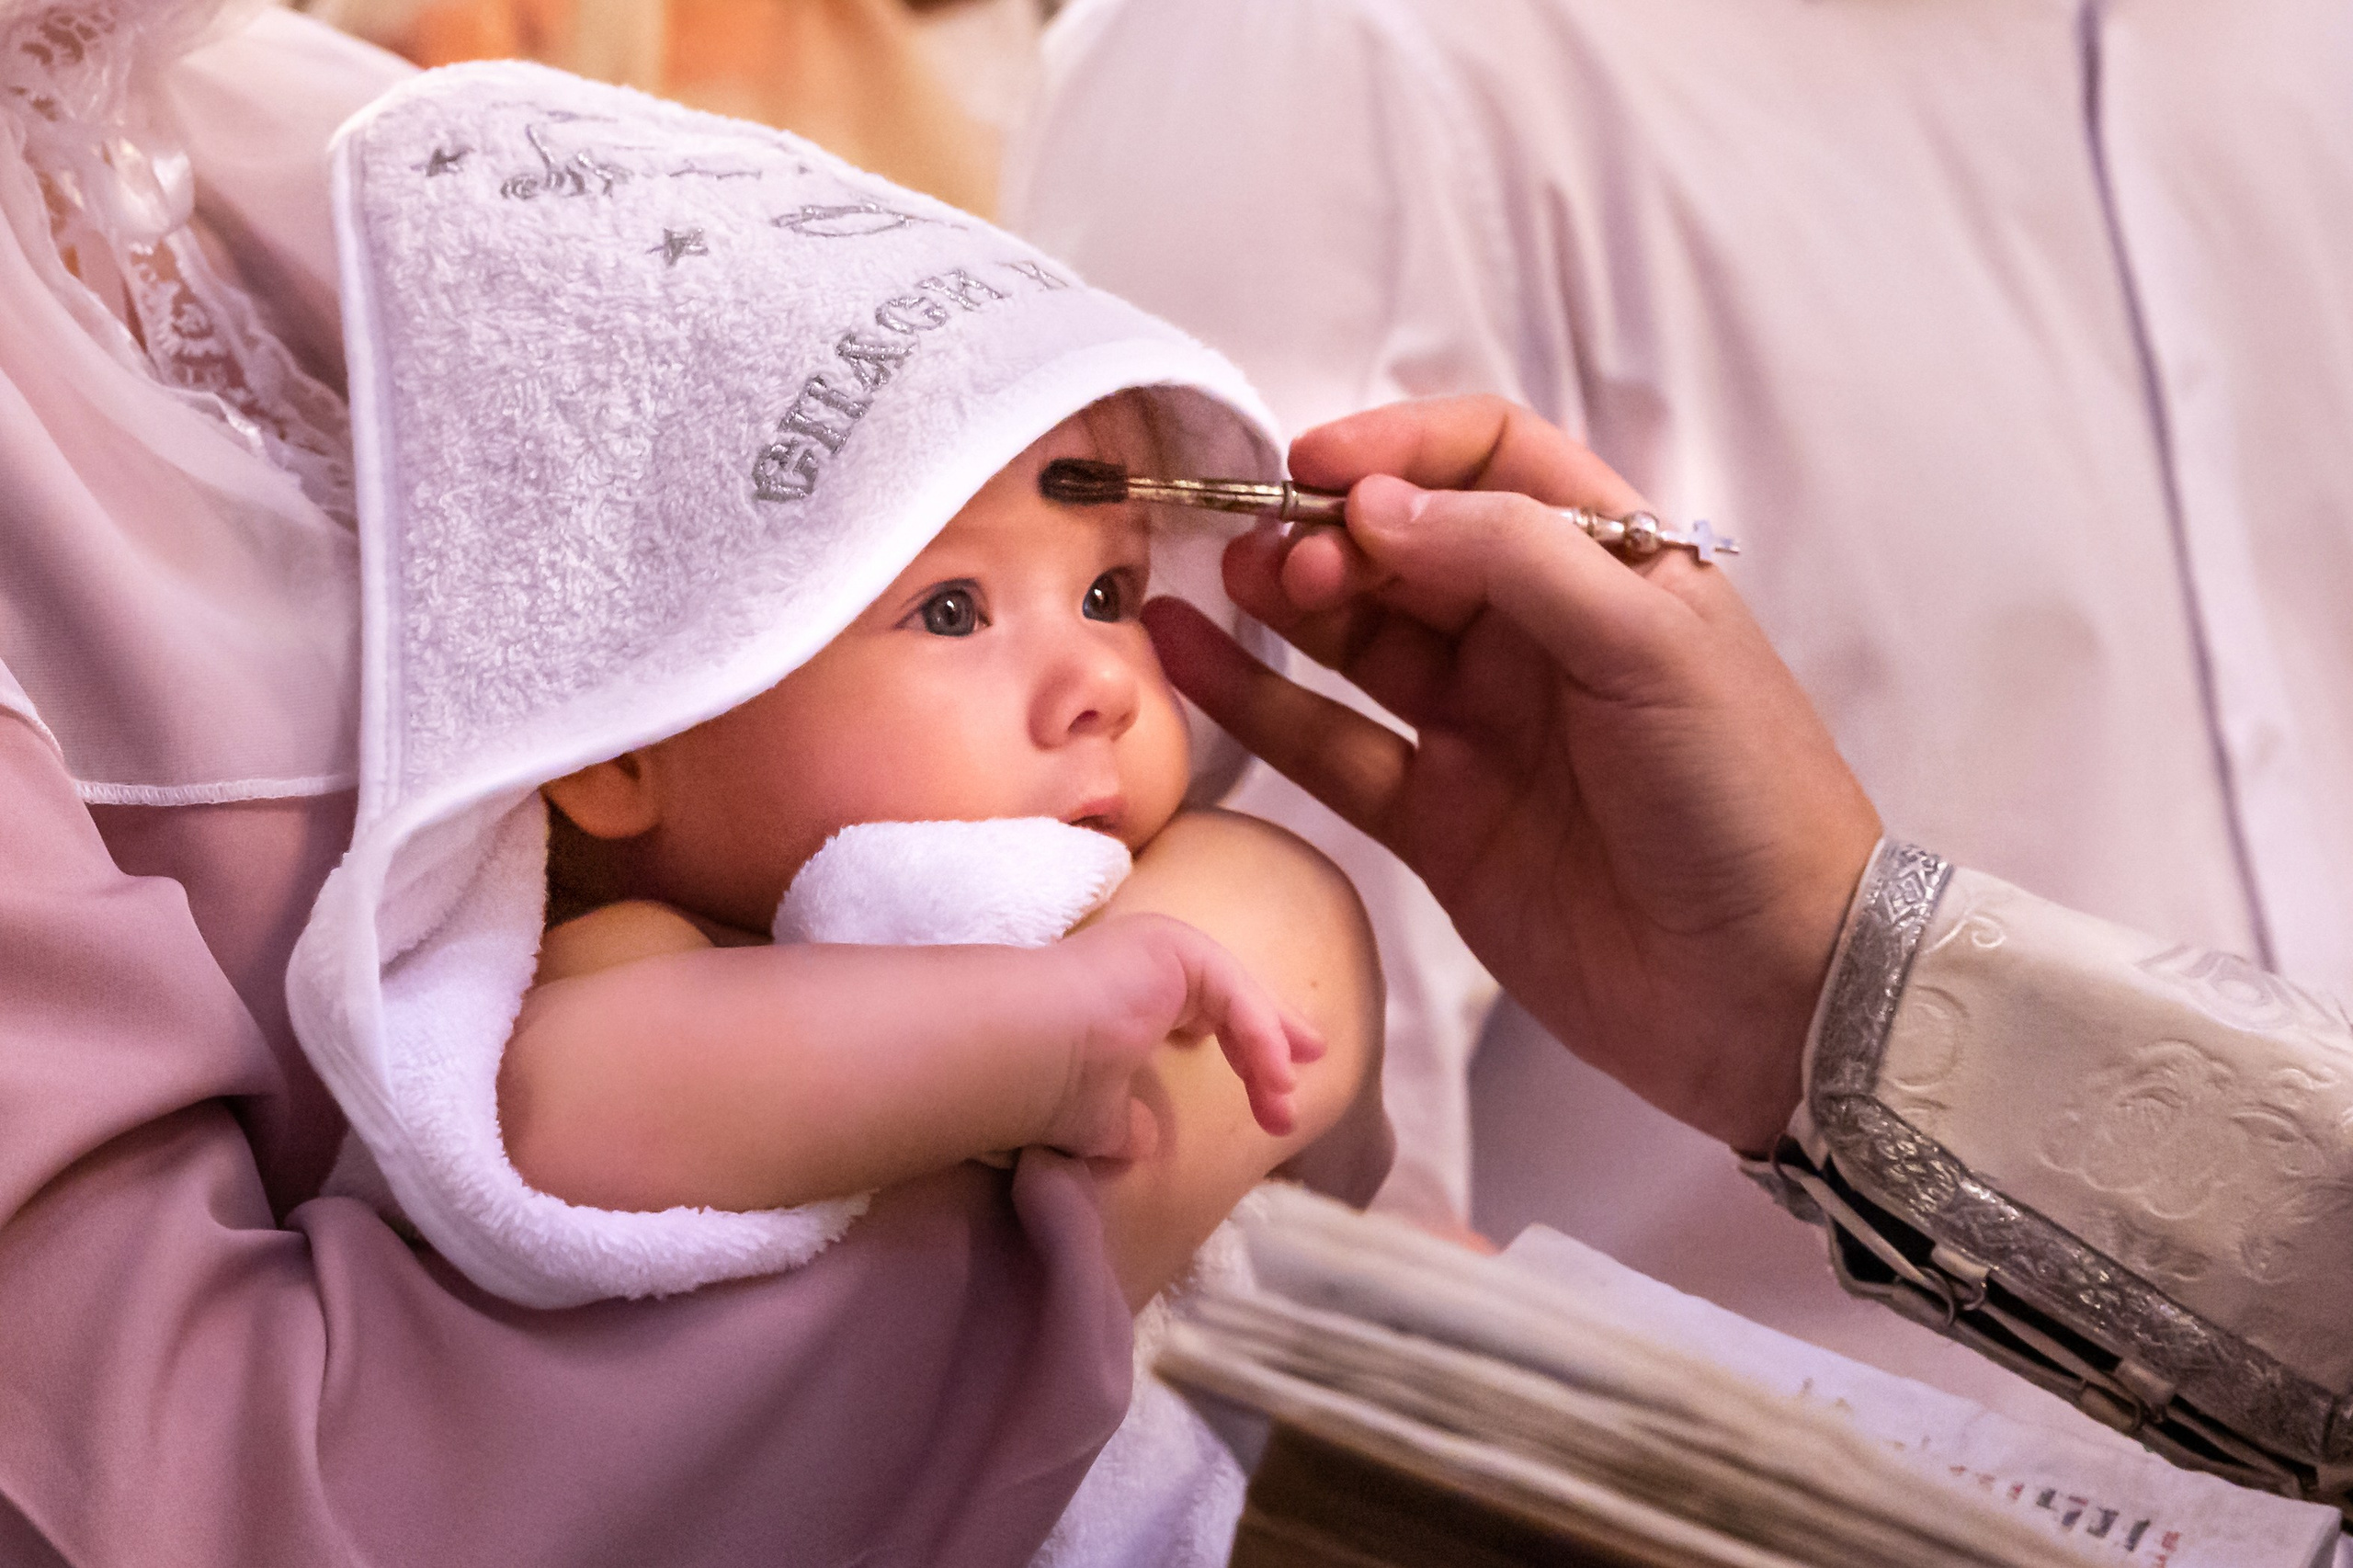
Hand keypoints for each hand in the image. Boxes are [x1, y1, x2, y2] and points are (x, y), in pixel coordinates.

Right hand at [1039, 914, 1325, 1158]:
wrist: (1021, 1055)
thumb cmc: (1044, 1086)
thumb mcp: (1095, 1114)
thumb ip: (1121, 1122)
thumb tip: (1139, 1143)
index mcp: (1130, 994)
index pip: (1203, 1012)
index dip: (1245, 1045)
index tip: (1278, 1082)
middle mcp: (1146, 962)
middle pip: (1232, 998)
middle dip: (1273, 1037)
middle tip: (1306, 1069)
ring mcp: (1159, 946)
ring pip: (1238, 999)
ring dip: (1267, 1054)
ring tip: (1284, 1105)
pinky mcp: (1172, 946)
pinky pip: (1235, 995)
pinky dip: (1260, 1037)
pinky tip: (1273, 1079)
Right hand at [1142, 397, 1880, 1152]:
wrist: (1772, 991)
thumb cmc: (1744, 797)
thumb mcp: (1650, 643)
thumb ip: (1512, 558)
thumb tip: (1372, 504)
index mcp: (1611, 566)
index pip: (1489, 462)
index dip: (1400, 450)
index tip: (1317, 469)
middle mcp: (1538, 635)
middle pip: (1406, 546)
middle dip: (1329, 532)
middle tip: (1278, 555)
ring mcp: (1482, 728)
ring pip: (1356, 638)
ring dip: (1286, 601)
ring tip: (1224, 581)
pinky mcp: (1438, 821)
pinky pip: (1330, 746)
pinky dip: (1258, 702)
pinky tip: (1191, 656)